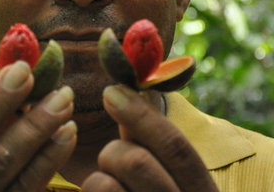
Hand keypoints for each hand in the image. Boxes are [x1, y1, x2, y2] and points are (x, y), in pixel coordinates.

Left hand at [81, 85, 217, 191]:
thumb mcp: (173, 182)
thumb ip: (151, 144)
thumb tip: (124, 91)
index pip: (176, 147)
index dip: (141, 114)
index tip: (111, 91)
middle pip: (134, 161)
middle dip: (113, 151)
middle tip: (113, 160)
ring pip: (103, 185)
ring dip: (97, 181)